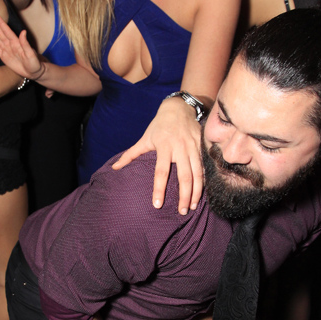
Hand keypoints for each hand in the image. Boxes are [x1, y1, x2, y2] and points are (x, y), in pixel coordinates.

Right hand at [0, 12, 44, 79]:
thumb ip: (26, 43)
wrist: (33, 72)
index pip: (6, 30)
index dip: (0, 23)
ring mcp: (6, 49)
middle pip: (0, 32)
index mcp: (16, 42)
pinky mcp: (3, 56)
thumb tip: (23, 31)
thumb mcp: (31, 54)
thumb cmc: (34, 63)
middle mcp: (10, 44)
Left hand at [112, 96, 202, 213]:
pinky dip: (205, 181)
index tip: (157, 205)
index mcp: (164, 146)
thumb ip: (131, 154)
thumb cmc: (159, 125)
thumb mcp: (145, 138)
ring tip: (193, 206)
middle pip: (184, 176)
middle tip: (182, 212)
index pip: (161, 172)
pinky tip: (204, 193)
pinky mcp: (203, 146)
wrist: (179, 108)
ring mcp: (194, 147)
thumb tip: (115, 167)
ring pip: (198, 173)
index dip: (159, 189)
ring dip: (197, 192)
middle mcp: (180, 148)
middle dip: (184, 196)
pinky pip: (206, 166)